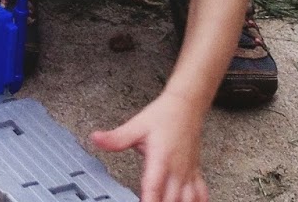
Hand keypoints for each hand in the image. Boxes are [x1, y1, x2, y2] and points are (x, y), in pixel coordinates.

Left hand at [91, 90, 208, 201]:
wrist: (186, 106)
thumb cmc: (163, 115)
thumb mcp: (136, 125)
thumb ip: (116, 138)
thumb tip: (96, 139)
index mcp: (161, 159)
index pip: (153, 187)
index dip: (148, 201)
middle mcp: (177, 169)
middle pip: (170, 199)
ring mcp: (188, 173)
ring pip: (188, 199)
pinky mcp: (195, 172)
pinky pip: (201, 194)